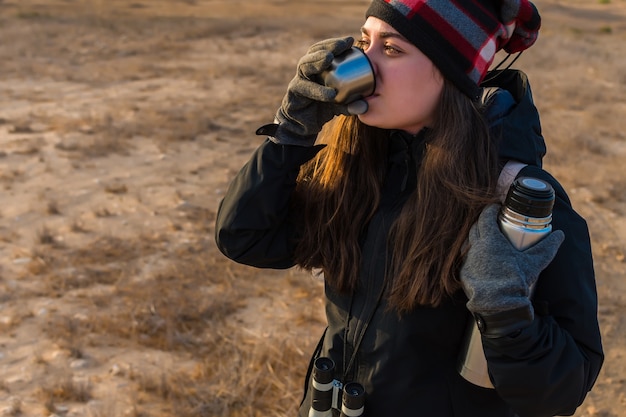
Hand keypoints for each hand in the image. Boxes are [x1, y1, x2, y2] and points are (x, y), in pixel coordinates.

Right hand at [270, 36, 366, 145]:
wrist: (303, 126)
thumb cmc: (321, 109)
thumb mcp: (340, 105)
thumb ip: (351, 105)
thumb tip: (365, 106)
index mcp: (318, 68)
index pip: (325, 49)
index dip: (336, 43)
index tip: (350, 40)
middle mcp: (306, 71)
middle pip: (314, 52)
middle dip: (328, 46)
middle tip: (341, 45)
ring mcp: (298, 80)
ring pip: (304, 66)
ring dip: (316, 60)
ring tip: (329, 58)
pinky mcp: (293, 94)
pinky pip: (305, 89)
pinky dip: (318, 90)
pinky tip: (330, 93)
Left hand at [460, 204, 563, 336]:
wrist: (498, 306)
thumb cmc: (515, 281)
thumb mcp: (534, 262)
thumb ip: (548, 247)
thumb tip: (560, 235)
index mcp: (490, 240)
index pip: (486, 216)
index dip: (491, 209)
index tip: (497, 208)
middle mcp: (475, 248)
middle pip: (476, 227)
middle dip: (484, 222)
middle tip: (495, 222)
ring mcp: (468, 261)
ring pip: (470, 243)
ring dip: (478, 238)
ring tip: (490, 241)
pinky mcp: (465, 273)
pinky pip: (467, 259)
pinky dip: (474, 255)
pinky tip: (483, 260)